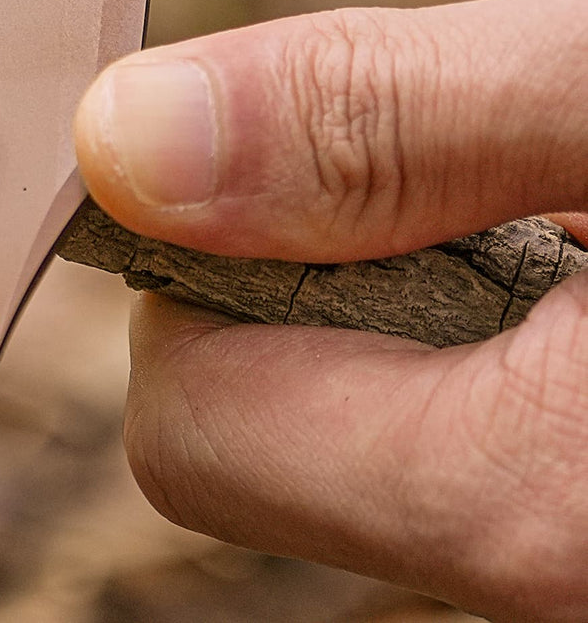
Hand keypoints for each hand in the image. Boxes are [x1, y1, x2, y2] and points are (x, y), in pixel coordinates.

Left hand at [74, 0, 587, 618]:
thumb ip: (379, 121)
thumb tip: (126, 139)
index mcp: (528, 493)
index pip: (192, 425)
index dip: (186, 259)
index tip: (234, 128)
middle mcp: (540, 548)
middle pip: (265, 405)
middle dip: (299, 250)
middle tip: (419, 135)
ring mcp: (559, 511)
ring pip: (357, 389)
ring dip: (384, 254)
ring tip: (511, 159)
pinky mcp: (570, 455)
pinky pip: (445, 383)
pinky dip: (451, 280)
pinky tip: (545, 199)